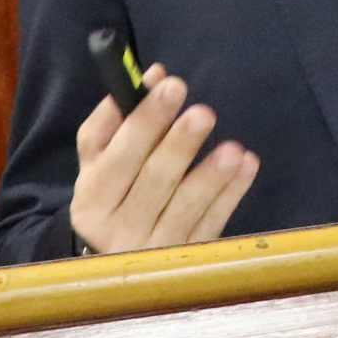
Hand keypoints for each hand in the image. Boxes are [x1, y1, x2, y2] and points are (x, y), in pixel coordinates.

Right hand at [70, 66, 260, 252]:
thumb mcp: (100, 161)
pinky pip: (213, 223)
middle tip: (203, 113)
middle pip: (152, 182)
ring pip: (185, 208)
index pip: (118, 157)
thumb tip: (153, 76)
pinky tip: (246, 164)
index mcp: (92, 200)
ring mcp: (155, 251)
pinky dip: (231, 194)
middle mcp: (118, 230)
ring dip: (210, 176)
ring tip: (232, 149)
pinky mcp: (187, 260)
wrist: (119, 261)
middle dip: (178, 146)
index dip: (144, 121)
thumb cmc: (113, 191)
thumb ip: (116, 118)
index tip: (171, 86)